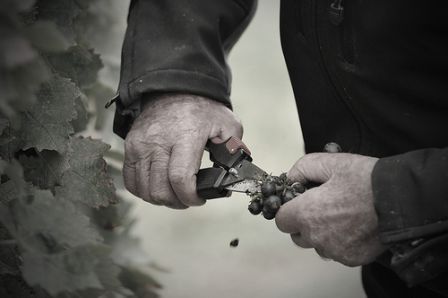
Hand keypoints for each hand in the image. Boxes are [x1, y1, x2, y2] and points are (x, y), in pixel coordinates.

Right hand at [123, 93, 242, 208]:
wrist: (174, 89)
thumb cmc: (202, 109)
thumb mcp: (228, 125)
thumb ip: (234, 150)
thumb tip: (233, 174)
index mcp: (185, 136)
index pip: (180, 179)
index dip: (190, 198)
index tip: (200, 199)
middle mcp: (158, 141)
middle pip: (160, 189)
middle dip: (177, 202)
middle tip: (187, 199)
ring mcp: (140, 144)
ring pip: (144, 190)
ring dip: (161, 199)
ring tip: (174, 194)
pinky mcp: (130, 146)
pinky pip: (130, 181)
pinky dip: (144, 191)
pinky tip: (158, 187)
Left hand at [275, 153, 386, 265]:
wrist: (401, 198)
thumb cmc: (366, 180)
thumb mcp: (330, 162)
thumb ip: (302, 169)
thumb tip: (291, 178)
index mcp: (306, 214)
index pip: (281, 220)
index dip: (289, 209)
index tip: (300, 203)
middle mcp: (317, 236)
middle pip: (298, 235)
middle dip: (304, 223)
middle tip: (323, 207)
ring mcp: (335, 250)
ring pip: (318, 245)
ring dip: (323, 234)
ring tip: (342, 215)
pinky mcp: (352, 258)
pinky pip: (338, 252)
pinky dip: (342, 242)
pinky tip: (354, 225)